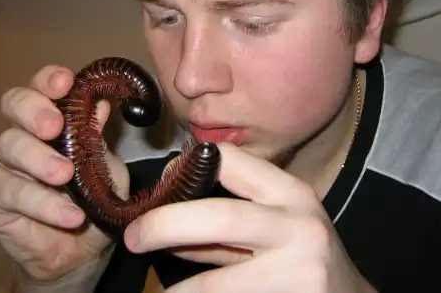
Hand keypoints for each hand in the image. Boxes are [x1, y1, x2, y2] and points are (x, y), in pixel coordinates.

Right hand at [0, 65, 129, 281]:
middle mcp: (27, 133)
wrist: (84, 247)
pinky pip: (12, 192)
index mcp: (55, 118)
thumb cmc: (96, 196)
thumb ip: (99, 138)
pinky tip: (70, 215)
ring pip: (9, 146)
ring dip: (40, 160)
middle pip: (14, 104)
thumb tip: (103, 103)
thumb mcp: (107, 165)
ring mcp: (8, 163)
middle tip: (55, 126)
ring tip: (66, 176)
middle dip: (34, 110)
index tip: (66, 81)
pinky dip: (44, 203)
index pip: (43, 88)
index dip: (49, 80)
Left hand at [123, 143, 375, 292]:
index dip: (188, 167)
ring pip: (213, 283)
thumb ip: (228, 218)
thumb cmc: (306, 257)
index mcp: (292, 194)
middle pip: (218, 216)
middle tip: (134, 238)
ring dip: (180, 288)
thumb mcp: (277, 225)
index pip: (231, 161)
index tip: (164, 184)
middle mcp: (298, 226)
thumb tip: (167, 208)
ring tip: (170, 289)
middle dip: (163, 225)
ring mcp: (298, 271)